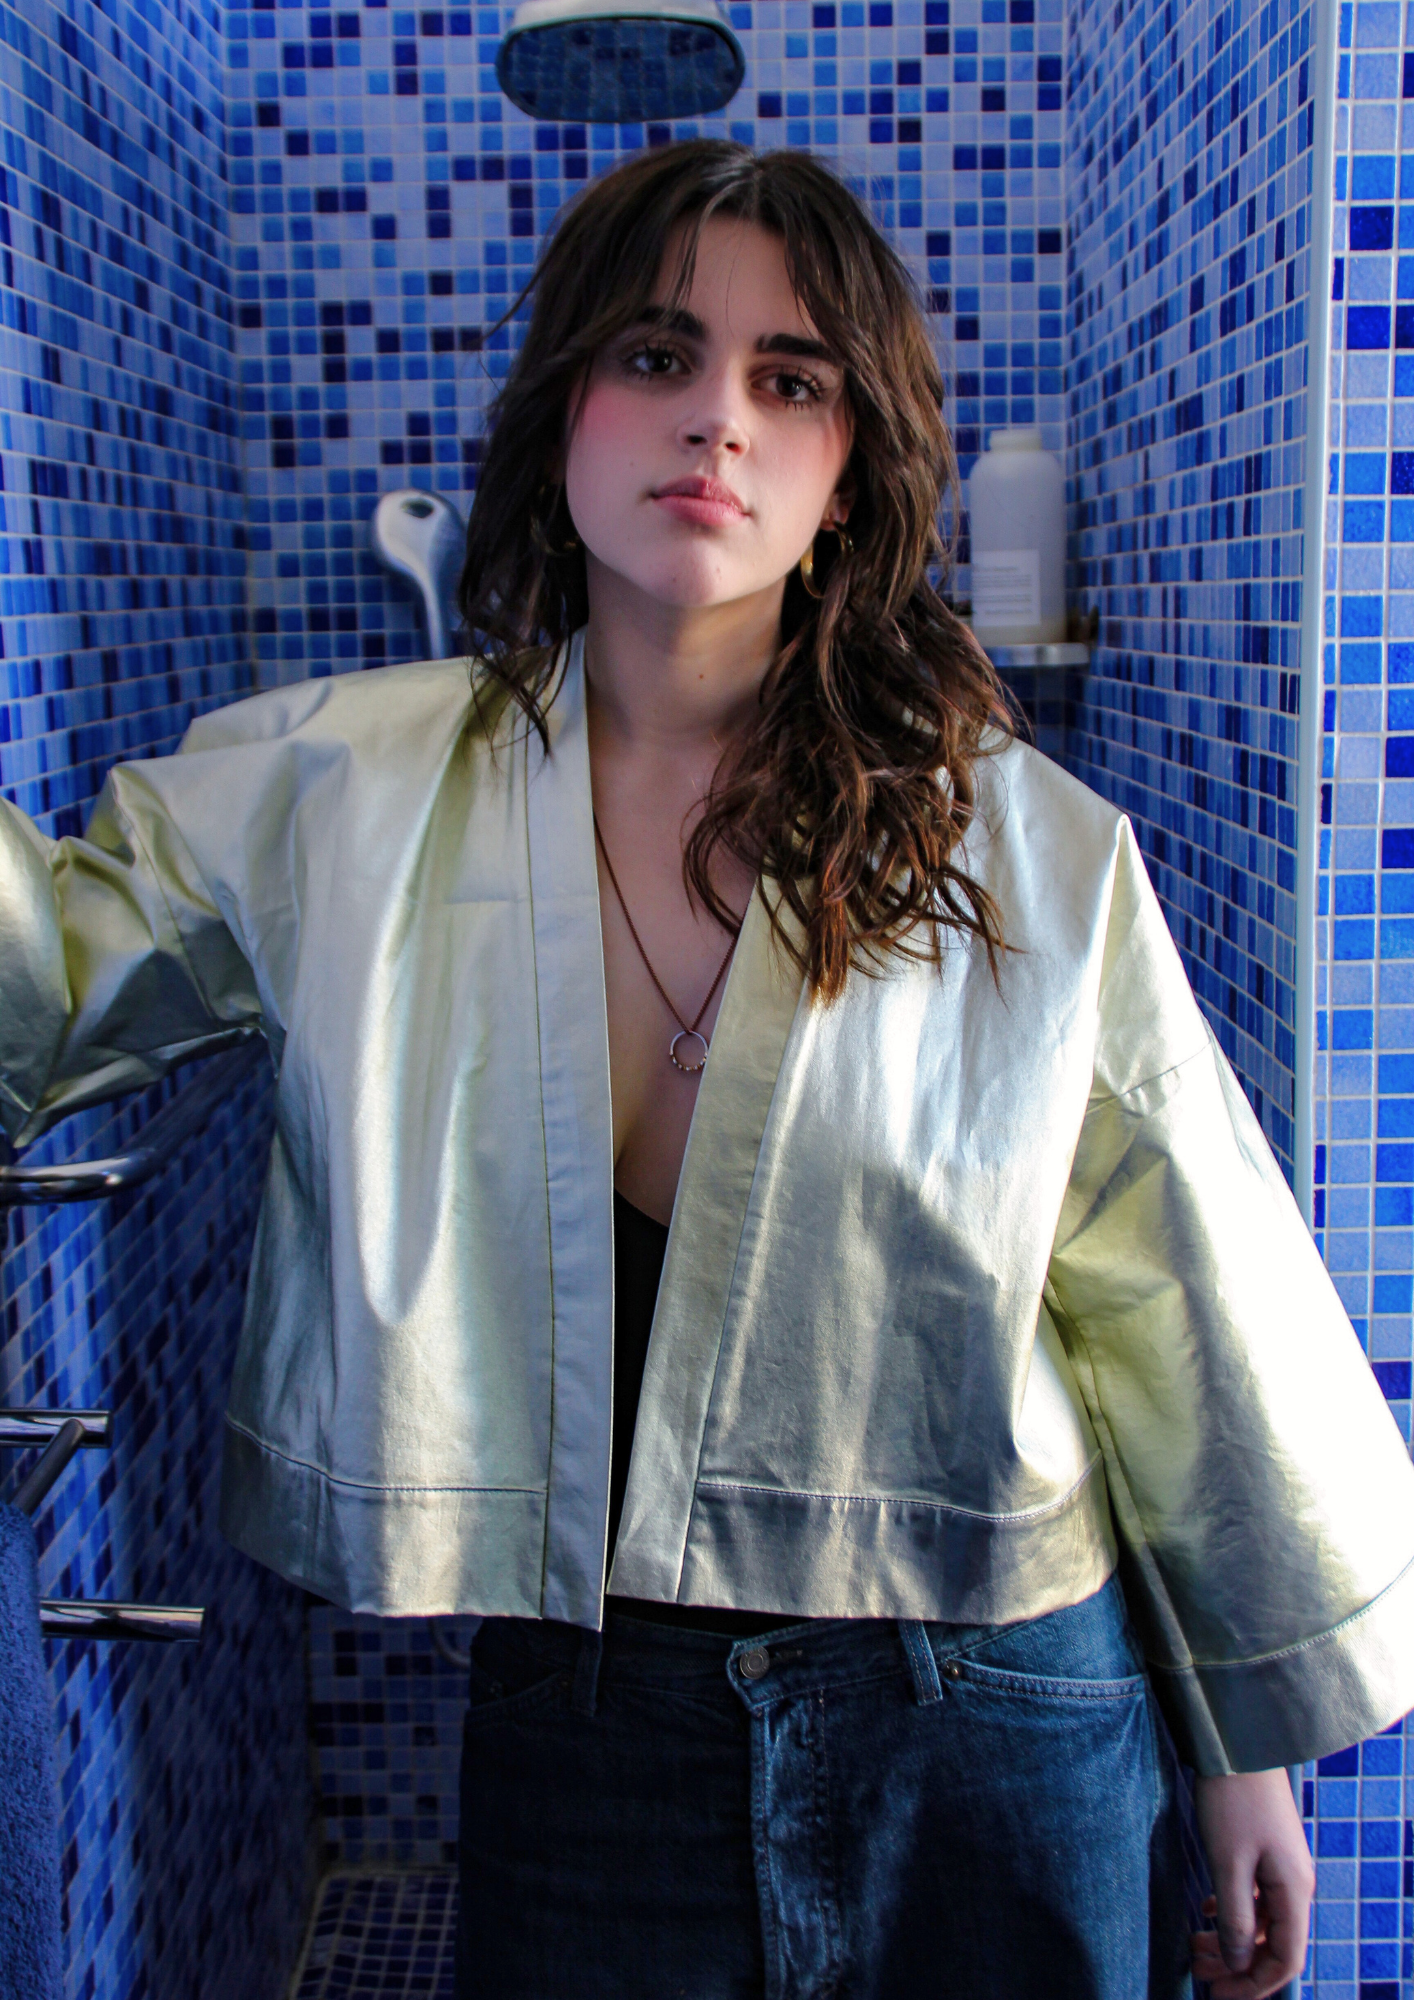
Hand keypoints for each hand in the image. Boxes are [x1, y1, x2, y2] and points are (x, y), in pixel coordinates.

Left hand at [1190, 1768, 1313, 1998]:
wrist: (1238, 1742)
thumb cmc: (1233, 1800)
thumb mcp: (1229, 1863)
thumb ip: (1235, 1917)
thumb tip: (1238, 1963)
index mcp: (1293, 1891)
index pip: (1285, 1960)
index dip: (1254, 1985)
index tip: (1219, 1996)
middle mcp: (1294, 1884)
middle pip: (1273, 1944)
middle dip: (1238, 1967)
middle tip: (1199, 1975)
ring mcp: (1281, 1866)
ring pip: (1261, 1921)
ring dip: (1231, 1940)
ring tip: (1195, 1948)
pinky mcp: (1265, 1850)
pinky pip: (1254, 1897)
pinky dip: (1232, 1912)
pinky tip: (1208, 1912)